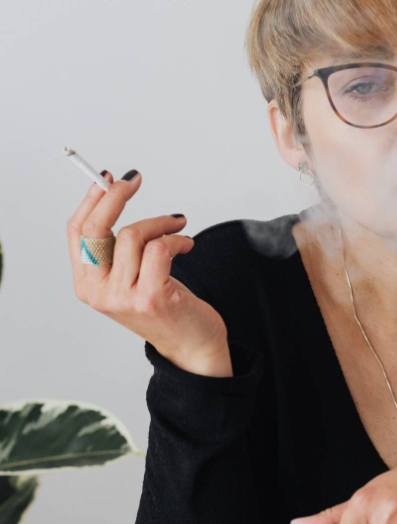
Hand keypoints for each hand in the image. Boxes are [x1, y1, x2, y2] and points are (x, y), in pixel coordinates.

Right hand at [66, 170, 228, 361]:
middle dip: (115, 195)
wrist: (192, 346)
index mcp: (87, 284)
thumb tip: (113, 192)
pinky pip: (159, 248)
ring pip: (132, 234)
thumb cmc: (164, 305)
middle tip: (135, 179)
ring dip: (161, 222)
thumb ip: (117, 246)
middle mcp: (98, 292)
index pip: (77, 232)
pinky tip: (186, 244)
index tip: (110, 177)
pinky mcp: (151, 297)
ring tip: (178, 226)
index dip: (92, 199)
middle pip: (96, 228)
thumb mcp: (130, 276)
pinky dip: (176, 238)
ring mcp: (123, 297)